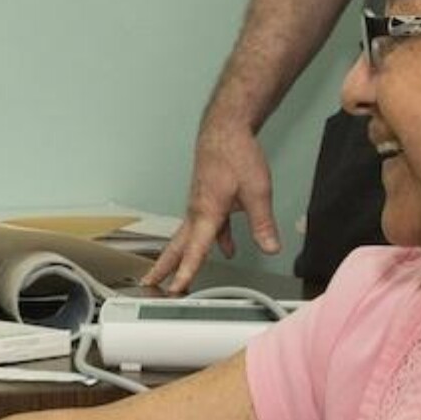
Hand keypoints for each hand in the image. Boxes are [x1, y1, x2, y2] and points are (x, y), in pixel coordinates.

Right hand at [143, 119, 280, 293]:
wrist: (225, 130)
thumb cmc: (235, 155)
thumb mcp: (257, 191)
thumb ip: (263, 223)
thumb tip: (271, 246)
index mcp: (207, 213)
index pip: (194, 250)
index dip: (186, 272)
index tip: (176, 289)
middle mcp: (197, 212)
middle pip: (177, 247)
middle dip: (164, 268)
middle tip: (149, 284)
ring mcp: (199, 206)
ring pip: (186, 237)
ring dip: (180, 256)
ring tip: (175, 274)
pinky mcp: (206, 200)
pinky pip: (204, 226)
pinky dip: (212, 241)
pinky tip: (226, 248)